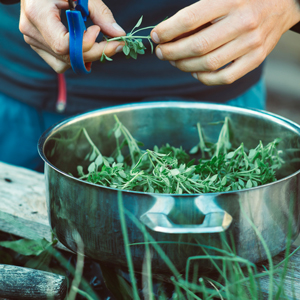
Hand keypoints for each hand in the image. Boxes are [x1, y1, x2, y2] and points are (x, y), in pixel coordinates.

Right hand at [19, 0, 124, 72]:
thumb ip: (101, 14)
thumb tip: (119, 34)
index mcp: (38, 13)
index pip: (63, 45)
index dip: (85, 43)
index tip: (98, 30)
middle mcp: (32, 32)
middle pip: (68, 57)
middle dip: (95, 52)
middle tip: (114, 44)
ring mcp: (33, 41)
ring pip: (65, 64)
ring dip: (87, 56)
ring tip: (97, 41)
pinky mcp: (38, 46)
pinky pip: (60, 63)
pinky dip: (76, 58)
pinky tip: (85, 45)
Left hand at [151, 0, 299, 84]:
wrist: (282, 4)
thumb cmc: (243, 0)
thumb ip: (198, 14)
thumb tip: (168, 34)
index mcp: (230, 1)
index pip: (190, 19)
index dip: (167, 31)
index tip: (155, 37)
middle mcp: (243, 22)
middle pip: (197, 46)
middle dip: (171, 52)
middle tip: (160, 53)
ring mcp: (251, 44)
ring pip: (208, 64)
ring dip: (184, 66)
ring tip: (174, 61)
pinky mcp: (256, 59)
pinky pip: (224, 77)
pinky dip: (204, 78)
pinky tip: (195, 72)